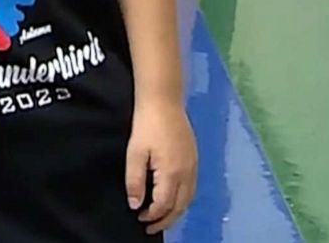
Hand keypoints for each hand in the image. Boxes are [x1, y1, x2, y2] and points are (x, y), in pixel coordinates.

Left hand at [126, 99, 195, 234]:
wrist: (164, 100)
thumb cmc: (146, 125)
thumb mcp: (135, 153)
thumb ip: (134, 181)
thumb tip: (135, 205)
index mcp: (172, 173)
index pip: (164, 204)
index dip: (152, 216)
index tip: (139, 219)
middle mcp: (187, 173)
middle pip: (180, 206)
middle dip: (166, 220)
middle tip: (151, 228)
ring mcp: (193, 165)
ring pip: (188, 198)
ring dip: (176, 211)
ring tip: (162, 218)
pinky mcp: (194, 158)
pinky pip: (192, 187)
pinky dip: (183, 199)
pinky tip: (173, 198)